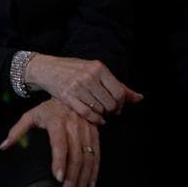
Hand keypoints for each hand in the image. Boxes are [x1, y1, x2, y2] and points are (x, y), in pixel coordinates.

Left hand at [0, 99, 99, 186]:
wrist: (72, 93)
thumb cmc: (48, 108)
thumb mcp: (31, 115)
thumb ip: (17, 131)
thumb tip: (2, 146)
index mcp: (57, 120)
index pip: (60, 143)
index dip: (60, 161)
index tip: (58, 178)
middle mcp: (74, 125)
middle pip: (76, 155)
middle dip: (72, 178)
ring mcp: (87, 130)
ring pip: (88, 158)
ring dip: (84, 179)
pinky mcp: (96, 134)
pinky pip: (97, 155)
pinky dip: (94, 172)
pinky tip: (90, 186)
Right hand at [25, 55, 142, 125]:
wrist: (48, 69)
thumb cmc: (75, 70)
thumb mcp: (96, 71)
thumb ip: (119, 85)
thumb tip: (139, 98)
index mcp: (98, 67)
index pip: (119, 92)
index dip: (121, 103)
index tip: (117, 106)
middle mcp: (88, 76)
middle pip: (111, 103)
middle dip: (112, 110)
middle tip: (109, 111)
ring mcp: (77, 86)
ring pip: (99, 109)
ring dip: (102, 115)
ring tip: (100, 112)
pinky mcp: (67, 97)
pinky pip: (87, 114)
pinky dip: (94, 119)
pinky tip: (95, 118)